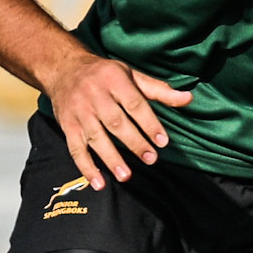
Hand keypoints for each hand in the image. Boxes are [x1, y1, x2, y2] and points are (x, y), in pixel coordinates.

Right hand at [38, 52, 192, 189]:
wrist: (63, 69)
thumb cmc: (105, 74)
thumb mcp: (131, 75)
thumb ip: (159, 90)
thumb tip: (188, 99)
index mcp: (114, 80)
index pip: (135, 104)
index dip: (149, 123)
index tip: (163, 141)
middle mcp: (95, 96)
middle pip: (116, 123)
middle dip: (134, 143)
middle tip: (151, 159)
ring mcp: (79, 112)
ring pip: (95, 137)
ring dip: (110, 158)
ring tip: (126, 176)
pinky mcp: (67, 125)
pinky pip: (75, 149)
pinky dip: (86, 167)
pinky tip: (98, 183)